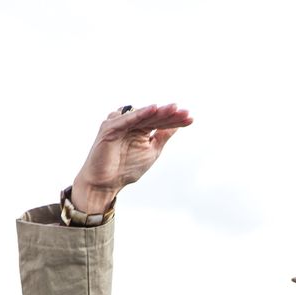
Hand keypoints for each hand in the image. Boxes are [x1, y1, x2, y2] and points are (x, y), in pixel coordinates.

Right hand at [72, 103, 192, 213]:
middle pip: (153, 116)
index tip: (190, 119)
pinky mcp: (109, 128)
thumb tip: (177, 125)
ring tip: (173, 109)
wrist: (105, 184)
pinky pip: (127, 120)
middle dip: (169, 114)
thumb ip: (162, 137)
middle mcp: (129, 123)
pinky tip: (153, 109)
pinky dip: (140, 114)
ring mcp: (119, 124)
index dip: (175, 120)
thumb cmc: (125, 169)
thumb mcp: (151, 151)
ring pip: (142, 116)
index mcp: (140, 128)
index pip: (160, 121)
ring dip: (158, 112)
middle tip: (185, 112)